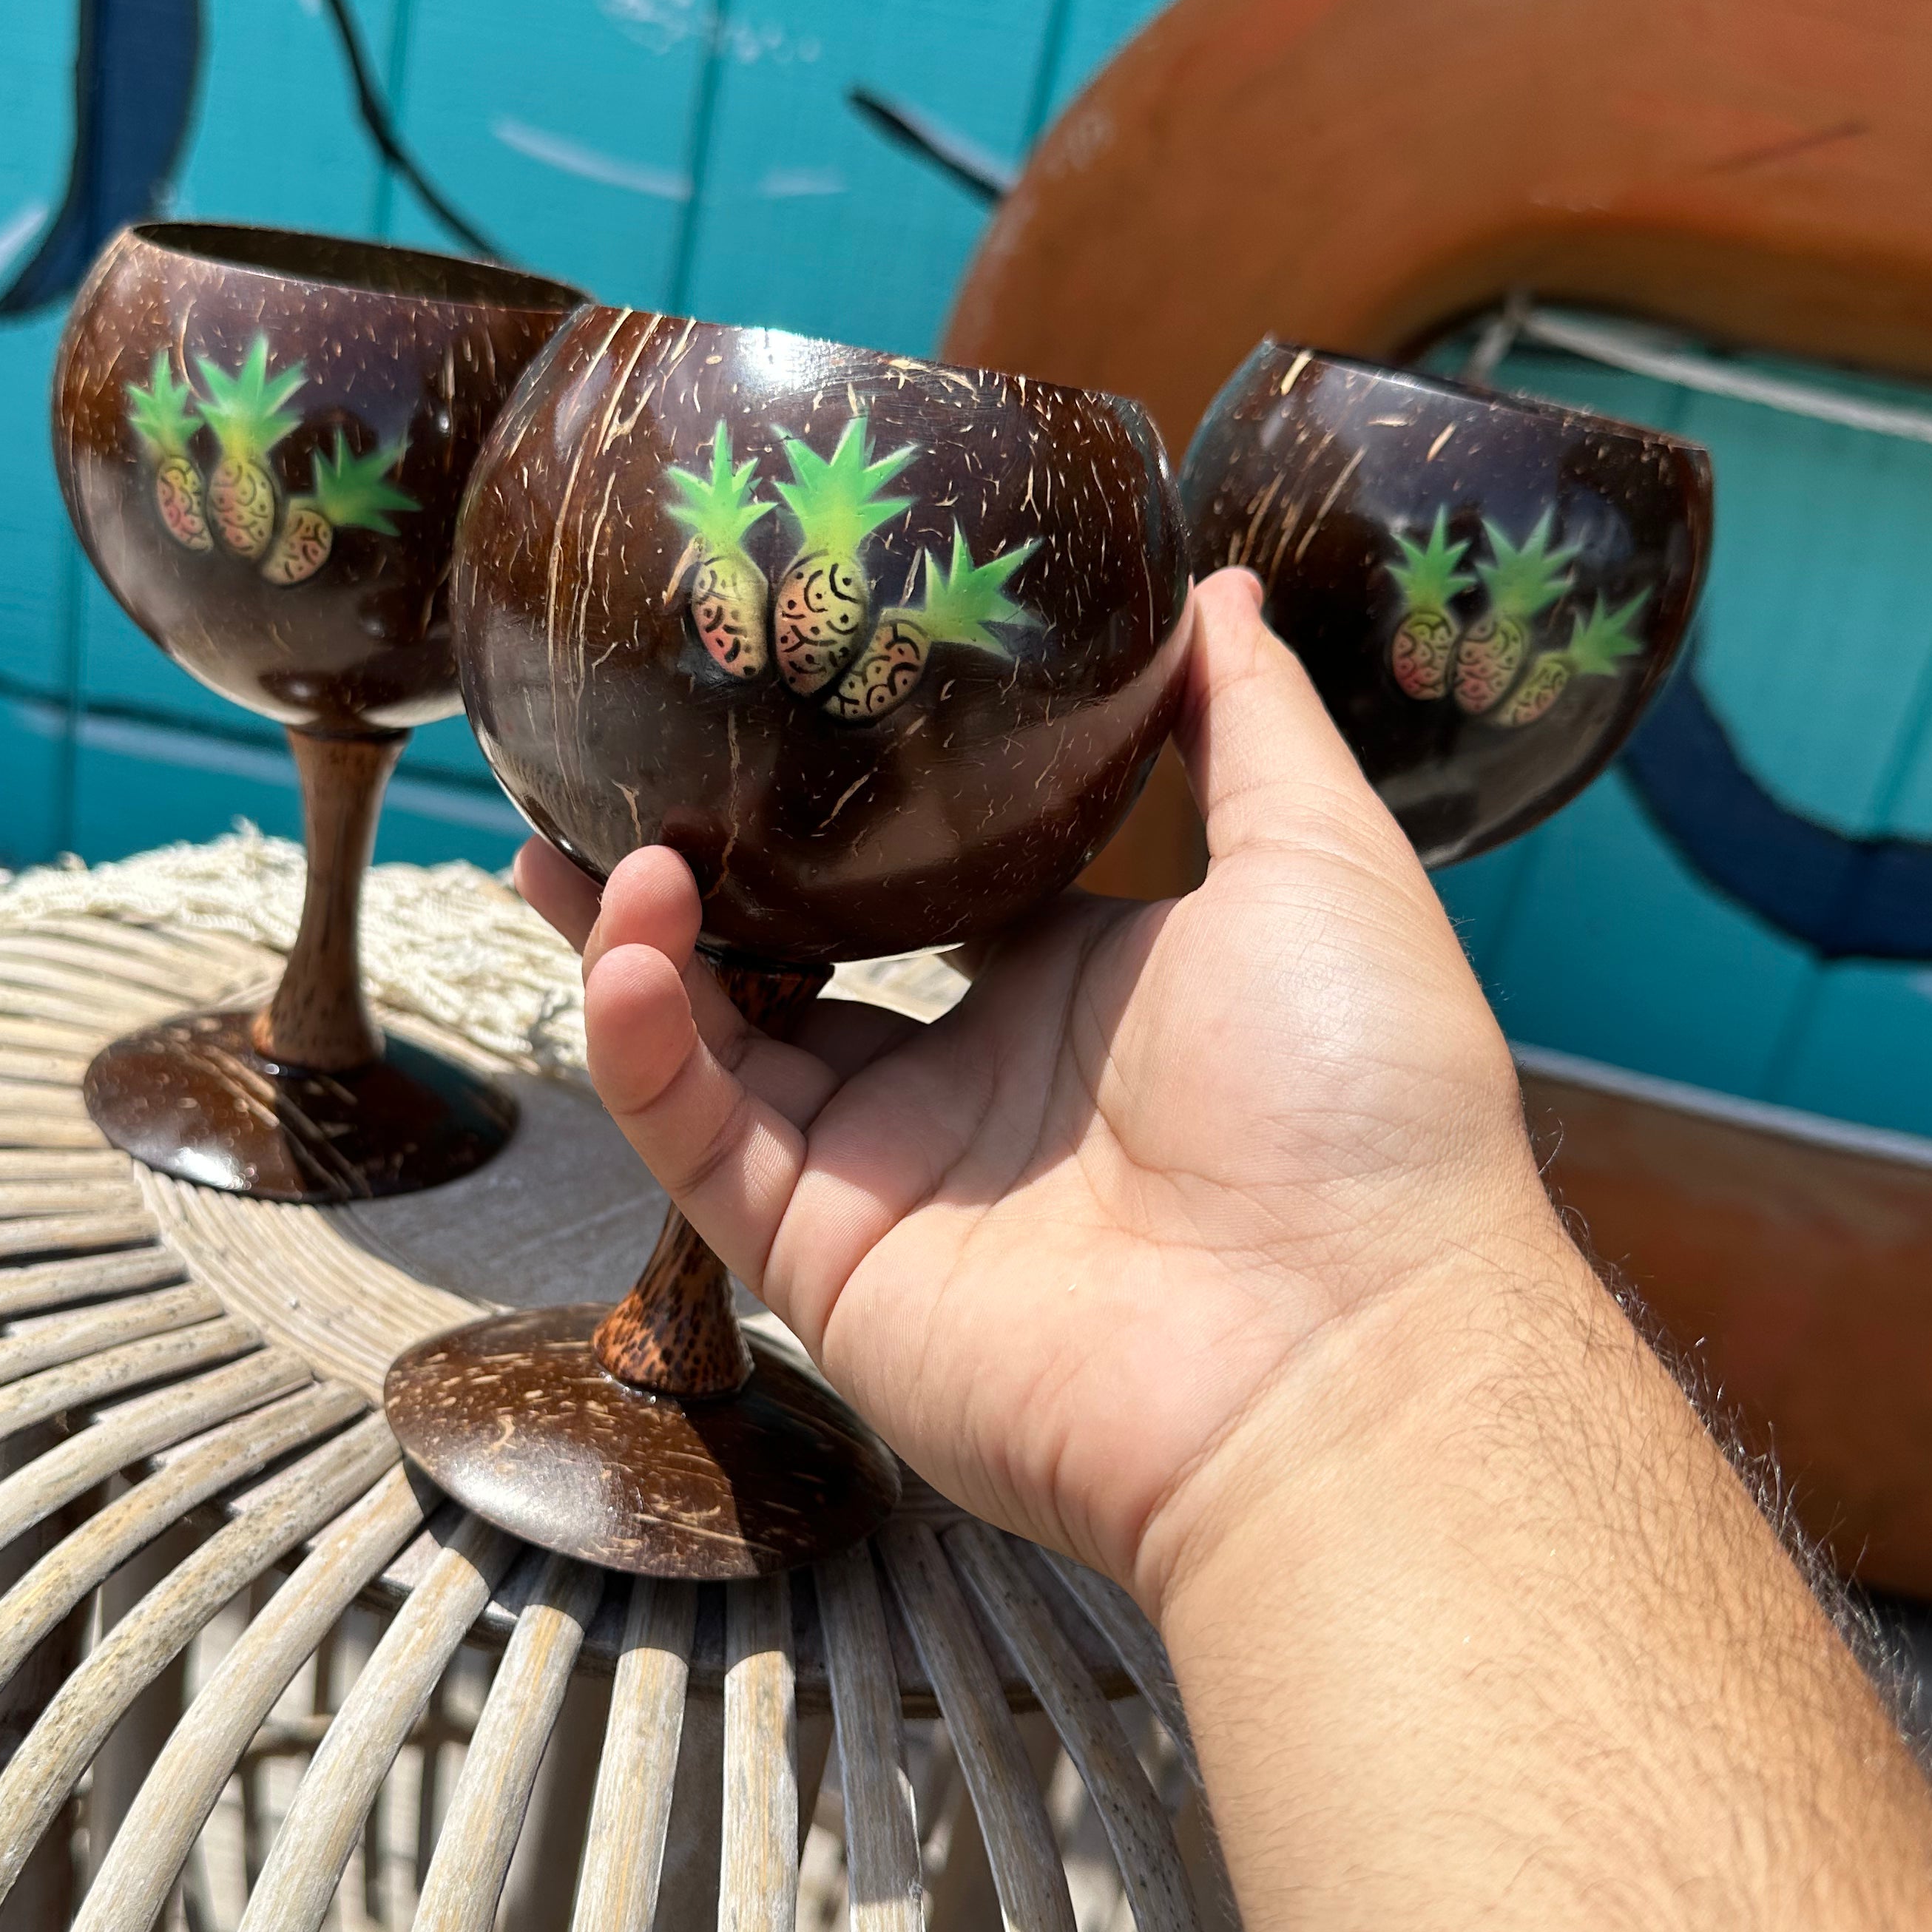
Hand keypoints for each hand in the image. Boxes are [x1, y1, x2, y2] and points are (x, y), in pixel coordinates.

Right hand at [515, 568, 1579, 1604]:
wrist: (1344, 1345)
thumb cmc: (1363, 1100)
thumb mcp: (1317, 861)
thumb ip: (1248, 723)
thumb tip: (1216, 586)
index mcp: (1076, 998)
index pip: (922, 893)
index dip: (836, 816)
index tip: (761, 717)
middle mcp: (969, 1091)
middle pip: (787, 969)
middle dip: (688, 883)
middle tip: (603, 780)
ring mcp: (890, 1183)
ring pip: (713, 1052)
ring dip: (633, 949)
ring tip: (568, 844)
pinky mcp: (826, 1264)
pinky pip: (702, 1141)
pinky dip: (642, 1045)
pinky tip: (627, 937)